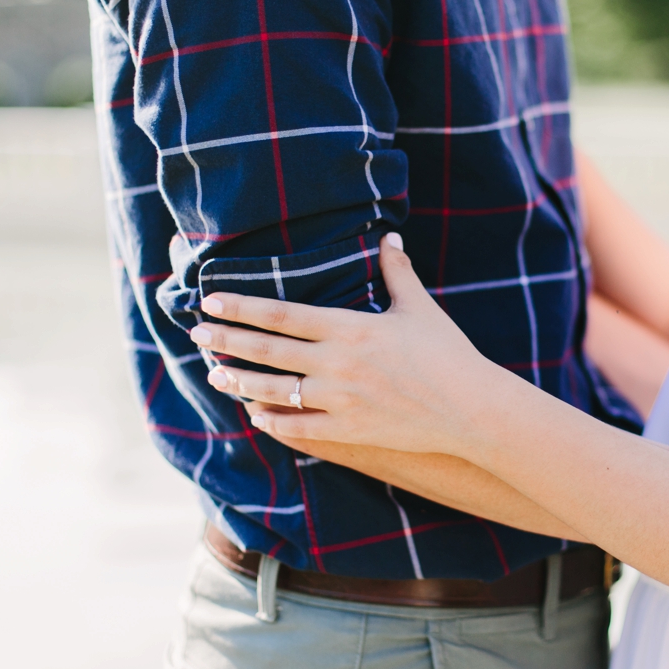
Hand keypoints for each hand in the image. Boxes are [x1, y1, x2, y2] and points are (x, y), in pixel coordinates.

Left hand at [188, 234, 508, 457]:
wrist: (472, 408)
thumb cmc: (448, 354)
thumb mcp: (420, 308)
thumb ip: (398, 272)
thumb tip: (389, 237)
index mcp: (351, 328)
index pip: (282, 314)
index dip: (242, 306)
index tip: (211, 301)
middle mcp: (338, 364)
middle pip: (268, 350)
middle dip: (227, 341)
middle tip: (196, 334)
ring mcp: (340, 401)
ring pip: (275, 389)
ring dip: (240, 380)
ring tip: (215, 373)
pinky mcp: (349, 431)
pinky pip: (299, 427)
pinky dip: (273, 419)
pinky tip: (256, 412)